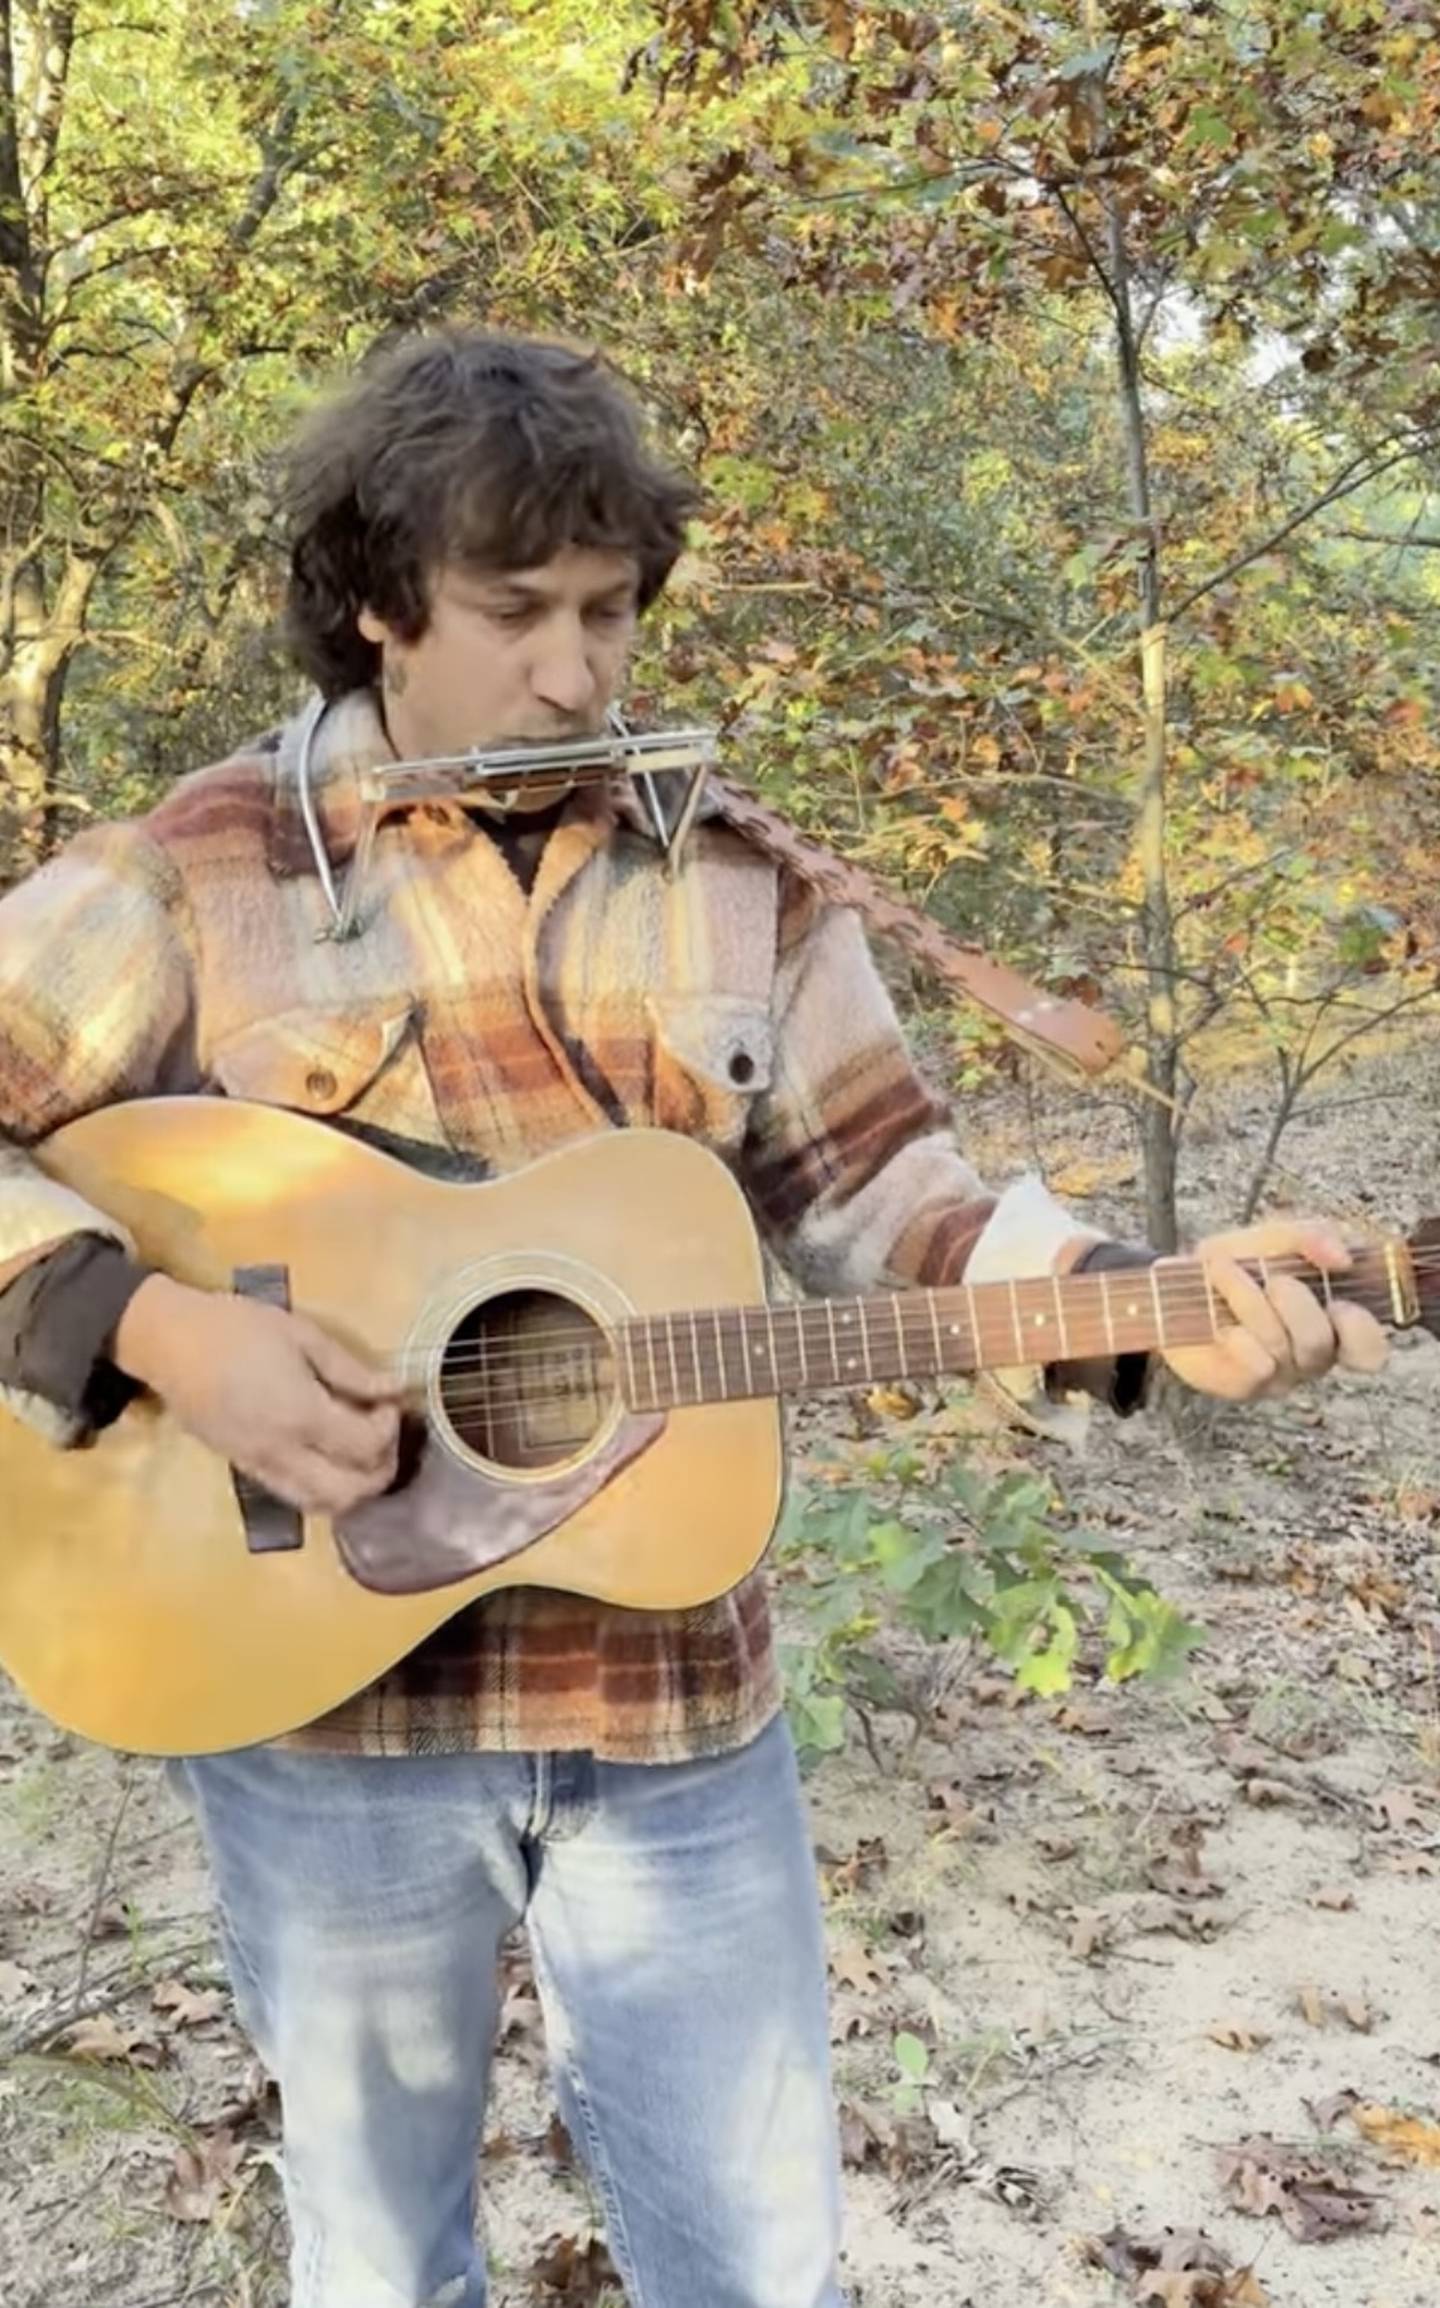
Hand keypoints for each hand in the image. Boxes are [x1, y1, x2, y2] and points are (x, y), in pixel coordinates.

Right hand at [112, 1275, 402, 1513]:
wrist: (169, 1343)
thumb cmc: (236, 1327)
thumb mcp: (302, 1335)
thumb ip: (351, 1369)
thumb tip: (395, 1389)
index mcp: (300, 1414)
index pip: (365, 1447)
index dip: (389, 1428)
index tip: (389, 1402)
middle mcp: (282, 1453)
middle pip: (350, 1493)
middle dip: (380, 1471)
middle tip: (383, 1435)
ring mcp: (259, 1467)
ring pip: (320, 1505)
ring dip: (353, 1489)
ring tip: (359, 1451)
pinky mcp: (243, 1469)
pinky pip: (294, 1495)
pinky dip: (323, 1489)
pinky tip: (328, 1456)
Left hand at [1161, 1217, 1388, 1401]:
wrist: (1172, 1288)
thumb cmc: (1236, 1264)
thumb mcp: (1275, 1237)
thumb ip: (1314, 1236)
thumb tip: (1342, 1258)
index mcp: (1332, 1324)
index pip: (1369, 1351)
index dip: (1360, 1330)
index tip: (1338, 1302)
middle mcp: (1311, 1357)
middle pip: (1319, 1343)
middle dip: (1293, 1303)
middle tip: (1273, 1279)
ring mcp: (1279, 1376)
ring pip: (1280, 1347)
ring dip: (1249, 1300)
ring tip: (1222, 1271)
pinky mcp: (1245, 1387)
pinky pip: (1256, 1365)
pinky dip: (1237, 1334)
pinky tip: (1220, 1323)